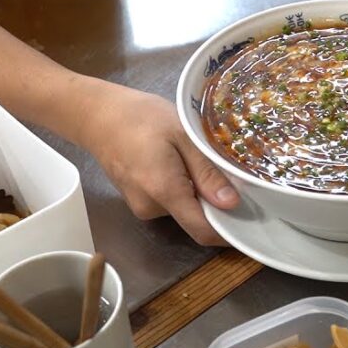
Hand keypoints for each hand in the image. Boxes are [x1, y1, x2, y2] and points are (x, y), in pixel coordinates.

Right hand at [74, 80, 238, 244]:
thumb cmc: (141, 117)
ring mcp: (140, 207)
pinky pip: (168, 201)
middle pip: (194, 218)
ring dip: (194, 191)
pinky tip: (176, 160)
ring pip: (182, 208)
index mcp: (164, 192)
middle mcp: (151, 208)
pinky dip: (179, 187)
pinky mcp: (136, 200)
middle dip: (212, 200)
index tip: (250, 220)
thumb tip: (231, 204)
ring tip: (193, 157)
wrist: (97, 115)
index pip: (202, 231)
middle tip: (223, 169)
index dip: (228, 232)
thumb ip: (206, 172)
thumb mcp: (182, 135)